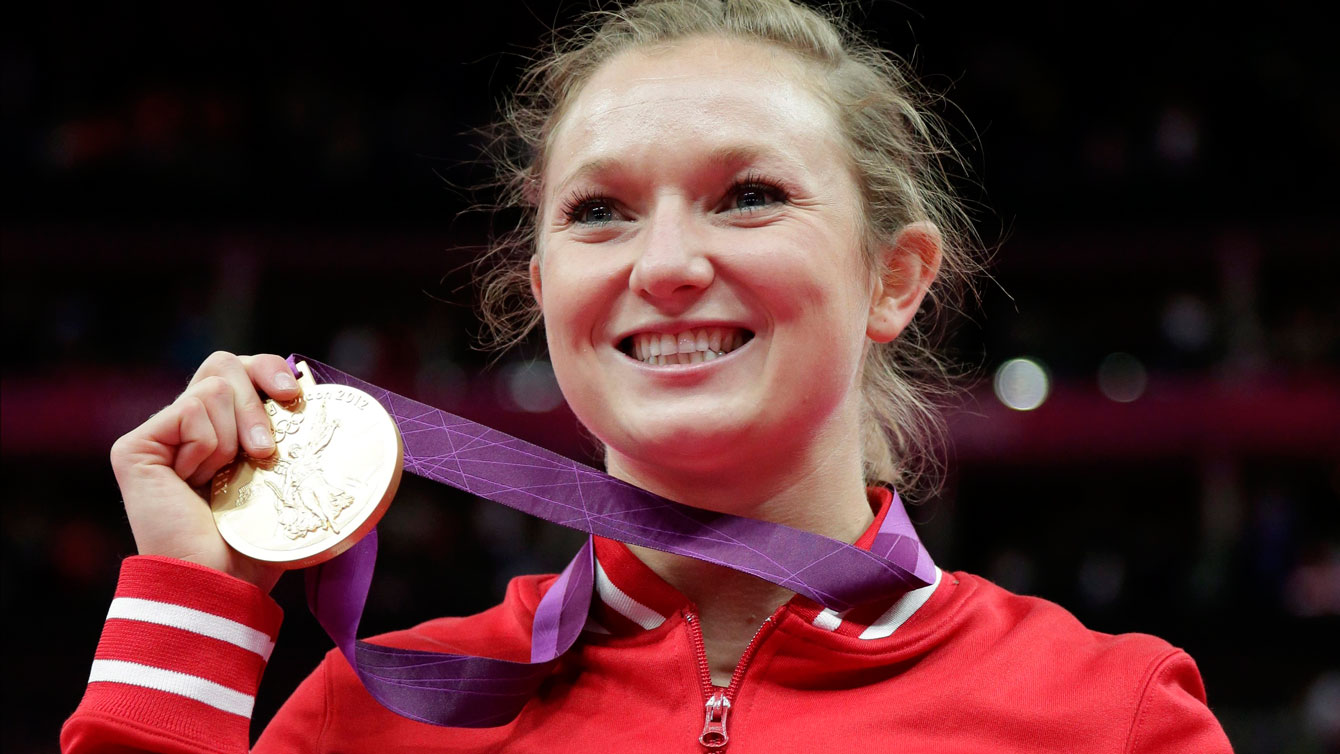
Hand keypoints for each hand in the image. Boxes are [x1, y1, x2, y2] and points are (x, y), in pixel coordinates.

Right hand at [110, 352, 299, 591]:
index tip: (293, 395)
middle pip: (223, 363)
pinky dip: (206, 446)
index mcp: (223, 430)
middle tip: (265, 451)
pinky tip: (195, 483)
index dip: (268, 369)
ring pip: (212, 386)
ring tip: (223, 481)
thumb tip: (315, 394)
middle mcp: (187, 427)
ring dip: (234, 437)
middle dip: (256, 401)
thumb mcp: (286, 476)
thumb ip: (292, 433)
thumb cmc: (257, 542)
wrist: (222, 580)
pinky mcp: (135, 446)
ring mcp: (159, 435)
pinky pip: (190, 410)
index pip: (242, 370)